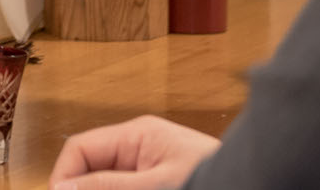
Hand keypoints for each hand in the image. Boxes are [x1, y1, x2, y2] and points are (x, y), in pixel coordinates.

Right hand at [51, 116, 221, 189]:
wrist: (256, 182)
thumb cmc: (216, 180)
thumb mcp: (156, 184)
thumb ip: (109, 186)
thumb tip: (63, 187)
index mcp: (136, 135)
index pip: (80, 149)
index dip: (63, 176)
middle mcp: (140, 147)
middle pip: (91, 169)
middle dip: (82, 189)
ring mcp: (150, 167)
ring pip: (107, 182)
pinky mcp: (160, 181)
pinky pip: (126, 186)